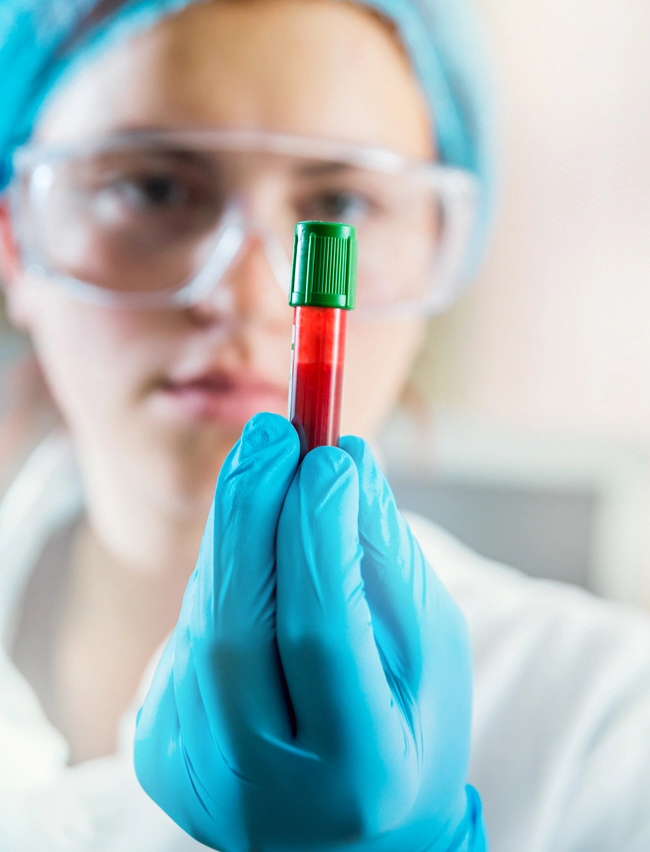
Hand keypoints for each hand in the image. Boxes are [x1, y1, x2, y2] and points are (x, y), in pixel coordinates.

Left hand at [134, 413, 485, 850]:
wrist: (342, 833)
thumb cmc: (408, 731)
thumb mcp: (431, 651)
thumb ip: (387, 558)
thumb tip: (347, 461)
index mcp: (360, 769)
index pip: (320, 632)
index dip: (320, 532)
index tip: (331, 452)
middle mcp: (263, 783)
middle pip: (236, 623)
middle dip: (252, 509)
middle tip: (273, 430)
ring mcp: (196, 772)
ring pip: (205, 618)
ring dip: (241, 539)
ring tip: (280, 497)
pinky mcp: (158, 750)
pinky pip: (188, 634)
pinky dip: (225, 584)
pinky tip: (258, 578)